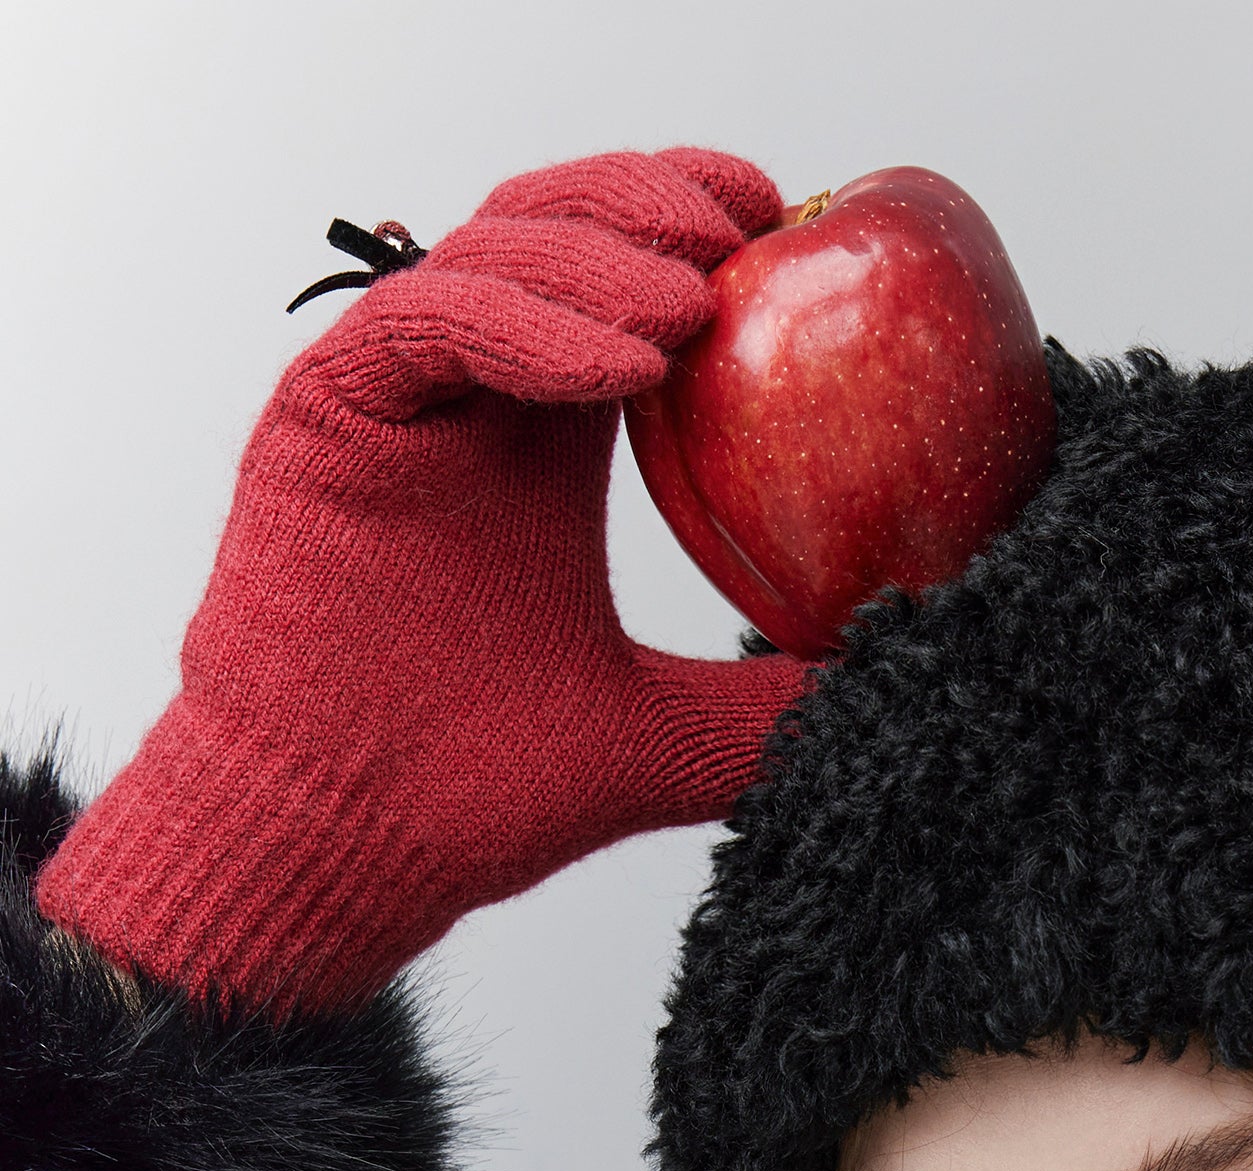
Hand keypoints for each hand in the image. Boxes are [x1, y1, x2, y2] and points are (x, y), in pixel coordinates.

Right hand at [37, 149, 811, 1014]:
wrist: (346, 848)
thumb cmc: (481, 796)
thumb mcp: (666, 739)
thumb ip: (765, 705)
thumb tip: (892, 692)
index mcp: (547, 443)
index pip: (625, 289)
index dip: (701, 238)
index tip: (792, 233)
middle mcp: (472, 401)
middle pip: (561, 233)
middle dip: (658, 208)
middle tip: (756, 221)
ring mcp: (394, 400)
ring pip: (494, 257)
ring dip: (600, 261)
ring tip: (692, 301)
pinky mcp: (326, 414)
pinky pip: (429, 326)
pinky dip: (529, 331)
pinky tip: (621, 370)